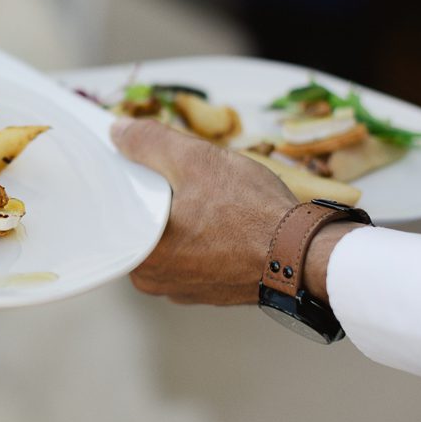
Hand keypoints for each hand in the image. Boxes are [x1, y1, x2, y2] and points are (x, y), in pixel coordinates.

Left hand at [110, 117, 297, 304]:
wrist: (304, 254)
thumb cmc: (253, 217)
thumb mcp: (196, 162)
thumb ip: (150, 143)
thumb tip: (120, 133)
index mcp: (141, 256)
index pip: (116, 212)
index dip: (128, 183)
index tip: (140, 169)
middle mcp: (156, 280)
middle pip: (141, 225)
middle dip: (157, 199)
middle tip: (180, 179)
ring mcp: (184, 288)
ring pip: (169, 239)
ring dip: (182, 216)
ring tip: (207, 196)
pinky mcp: (210, 288)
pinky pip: (194, 253)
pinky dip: (202, 234)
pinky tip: (222, 216)